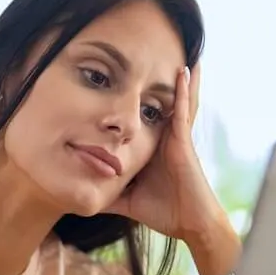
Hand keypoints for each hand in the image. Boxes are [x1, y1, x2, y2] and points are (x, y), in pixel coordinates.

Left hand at [109, 64, 228, 243]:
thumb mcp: (128, 200)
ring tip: (180, 49)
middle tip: (156, 50)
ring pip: (177, 100)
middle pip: (162, 103)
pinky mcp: (184, 142)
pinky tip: (183, 71)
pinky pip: (183, 111)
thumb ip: (109, 194)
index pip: (145, 119)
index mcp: (155, 148)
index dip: (140, 99)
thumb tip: (83, 196)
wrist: (192, 225)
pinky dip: (182, 91)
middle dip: (160, 80)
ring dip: (178, 77)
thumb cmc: (166, 212)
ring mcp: (177, 138)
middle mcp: (167, 139)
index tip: (126, 77)